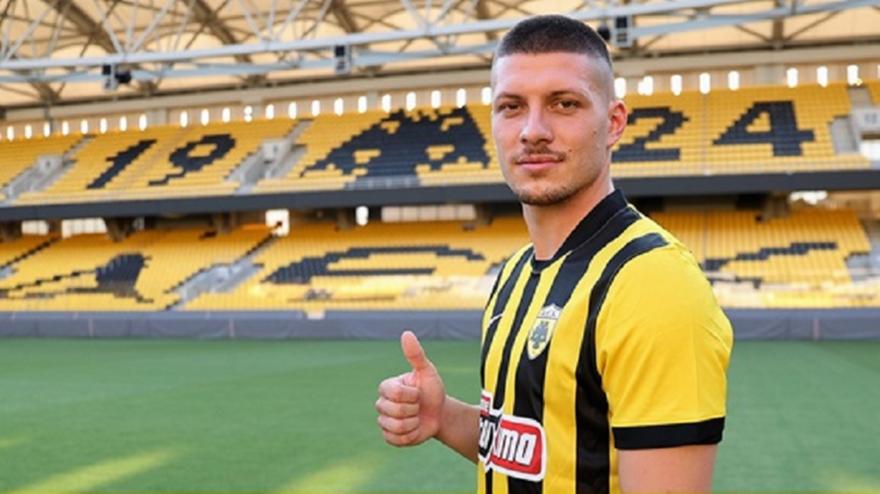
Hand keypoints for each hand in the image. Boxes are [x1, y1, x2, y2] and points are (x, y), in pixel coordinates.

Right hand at [375, 330, 446, 446]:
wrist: (439, 414)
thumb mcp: (427, 372)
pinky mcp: (388, 437)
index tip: (418, 392)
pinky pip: (396, 440)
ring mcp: (383, 421)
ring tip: (417, 417)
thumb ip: (415, 354)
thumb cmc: (432, 390)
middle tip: (419, 406)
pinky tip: (414, 429)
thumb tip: (406, 333)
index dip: (412, 395)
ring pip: (396, 426)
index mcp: (387, 386)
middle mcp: (381, 403)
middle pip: (395, 411)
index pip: (395, 393)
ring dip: (413, 423)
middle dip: (414, 410)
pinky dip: (410, 436)